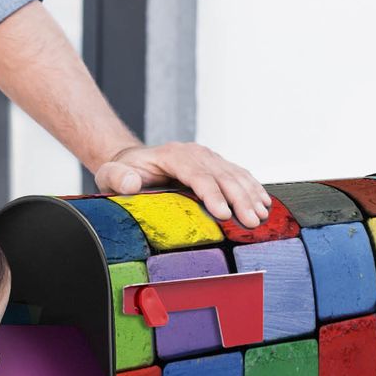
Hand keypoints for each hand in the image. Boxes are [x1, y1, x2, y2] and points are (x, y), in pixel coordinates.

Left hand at [94, 141, 271, 227]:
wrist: (132, 162)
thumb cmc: (123, 172)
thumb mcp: (111, 175)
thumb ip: (118, 178)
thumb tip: (131, 183)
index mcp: (172, 155)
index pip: (197, 174)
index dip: (212, 194)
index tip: (224, 214)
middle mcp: (194, 153)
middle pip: (222, 175)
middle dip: (239, 199)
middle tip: (251, 222)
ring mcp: (208, 158)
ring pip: (235, 174)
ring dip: (251, 195)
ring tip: (261, 217)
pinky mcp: (216, 165)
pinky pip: (239, 175)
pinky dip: (253, 188)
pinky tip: (264, 204)